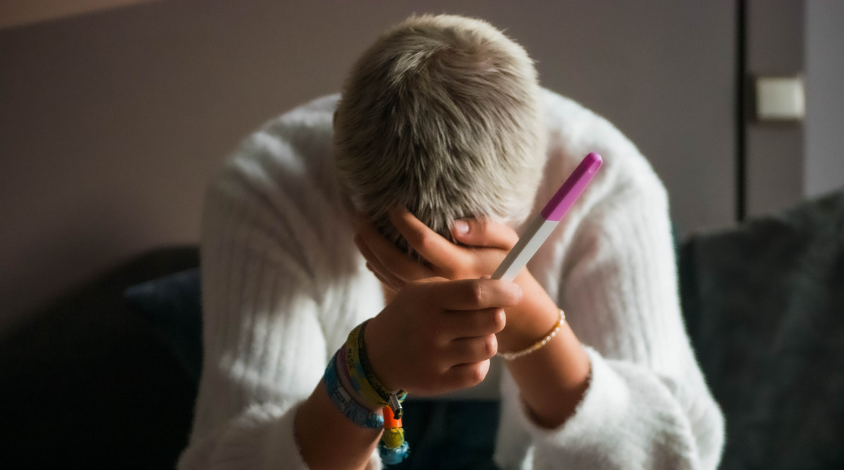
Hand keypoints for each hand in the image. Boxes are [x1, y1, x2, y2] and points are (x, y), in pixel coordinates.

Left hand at [354, 208, 560, 351]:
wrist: (513, 318)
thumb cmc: (513, 273)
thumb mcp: (510, 246)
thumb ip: (487, 231)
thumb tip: (455, 226)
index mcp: (460, 268)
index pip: (423, 242)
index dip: (405, 222)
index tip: (393, 206)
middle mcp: (440, 285)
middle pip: (395, 260)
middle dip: (373, 237)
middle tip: (357, 215)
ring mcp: (430, 298)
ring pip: (391, 274)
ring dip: (371, 252)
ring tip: (357, 231)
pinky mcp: (426, 304)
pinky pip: (395, 285)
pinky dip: (380, 268)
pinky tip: (370, 255)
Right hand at [364, 277, 521, 395]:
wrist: (375, 355)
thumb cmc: (409, 315)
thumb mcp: (423, 291)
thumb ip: (459, 287)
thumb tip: (498, 284)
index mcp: (428, 299)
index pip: (476, 293)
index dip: (502, 291)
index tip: (514, 292)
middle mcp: (431, 328)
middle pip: (490, 320)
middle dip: (497, 315)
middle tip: (489, 314)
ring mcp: (434, 358)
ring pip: (488, 347)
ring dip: (487, 339)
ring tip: (472, 335)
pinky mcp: (437, 382)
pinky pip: (479, 372)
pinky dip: (479, 363)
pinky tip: (465, 355)